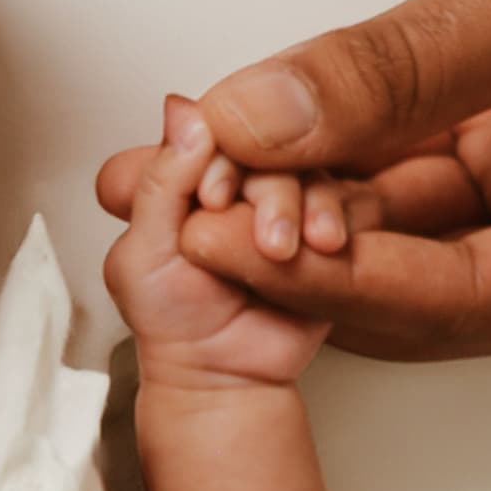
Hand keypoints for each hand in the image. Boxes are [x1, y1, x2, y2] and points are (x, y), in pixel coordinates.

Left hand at [102, 96, 329, 388]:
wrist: (221, 375)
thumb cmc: (172, 322)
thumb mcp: (142, 255)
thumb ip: (159, 186)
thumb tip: (183, 115)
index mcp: (185, 174)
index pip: (212, 131)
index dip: (218, 158)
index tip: (213, 200)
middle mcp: (237, 181)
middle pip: (268, 148)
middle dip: (270, 193)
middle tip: (266, 240)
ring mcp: (283, 201)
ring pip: (311, 172)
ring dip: (309, 207)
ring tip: (294, 249)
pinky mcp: (322, 225)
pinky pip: (347, 202)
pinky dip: (338, 220)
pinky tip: (328, 245)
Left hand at [107, 0, 490, 359]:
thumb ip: (410, 64)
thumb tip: (266, 116)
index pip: (458, 299)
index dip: (333, 281)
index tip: (222, 244)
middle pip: (412, 280)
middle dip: (280, 246)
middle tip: (161, 207)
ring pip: (396, 225)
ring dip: (282, 196)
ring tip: (168, 164)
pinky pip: (404, 167)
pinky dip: (319, 148)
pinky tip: (232, 128)